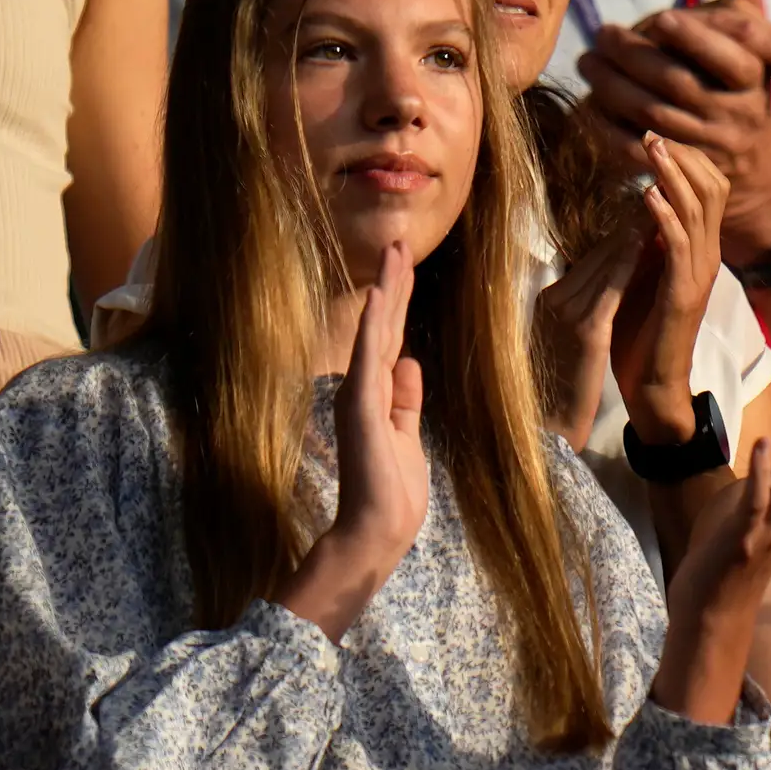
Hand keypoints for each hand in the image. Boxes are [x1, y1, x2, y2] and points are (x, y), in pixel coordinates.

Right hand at [321, 241, 429, 588]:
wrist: (377, 529)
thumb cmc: (393, 490)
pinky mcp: (361, 406)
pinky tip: (380, 295)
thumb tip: (409, 362)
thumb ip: (406, 399)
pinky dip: (374, 325)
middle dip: (394, 282)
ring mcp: (361, 394)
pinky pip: (369, 357)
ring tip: (395, 251)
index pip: (392, 338)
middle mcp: (365, 387)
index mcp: (378, 394)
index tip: (404, 265)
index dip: (399, 301)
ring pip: (377, 331)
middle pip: (385, 325)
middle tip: (399, 240)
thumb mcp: (407, 434)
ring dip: (387, 289)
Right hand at [535, 219, 645, 451]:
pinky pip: (612, 287)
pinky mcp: (586, 331)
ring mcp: (569, 313)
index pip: (592, 257)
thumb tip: (611, 277)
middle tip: (657, 190)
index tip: (646, 206)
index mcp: (552, 299)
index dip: (621, 231)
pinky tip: (648, 240)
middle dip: (630, 222)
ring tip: (658, 202)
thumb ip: (584, 305)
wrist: (550, 423)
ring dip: (633, 229)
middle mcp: (557, 299)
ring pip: (606, 260)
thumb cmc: (561, 383)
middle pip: (599, 252)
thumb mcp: (568, 334)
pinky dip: (629, 260)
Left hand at [575, 0, 770, 263]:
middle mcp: (733, 118)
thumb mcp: (753, 46)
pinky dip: (609, 130)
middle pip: (679, 85)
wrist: (752, 171)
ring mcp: (705, 151)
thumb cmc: (742, 92)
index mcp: (752, 81)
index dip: (695, 38)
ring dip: (613, 89)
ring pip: (654, 118)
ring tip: (587, 62)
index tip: (660, 18)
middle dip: (636, 57)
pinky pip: (638, 153)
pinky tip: (589, 106)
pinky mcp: (677, 176)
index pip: (729, 58)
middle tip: (601, 34)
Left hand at [612, 134, 727, 443]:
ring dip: (673, 175)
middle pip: (711, 188)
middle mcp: (708, 256)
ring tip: (652, 149)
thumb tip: (641, 198)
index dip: (688, 158)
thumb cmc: (643, 331)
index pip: (709, 187)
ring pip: (698, 210)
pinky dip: (664, 216)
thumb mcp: (646, 272)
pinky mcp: (683, 294)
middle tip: (653, 134)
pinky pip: (680, 245)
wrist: (653, 385)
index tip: (656, 136)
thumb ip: (650, 239)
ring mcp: (699, 274)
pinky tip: (647, 195)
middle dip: (683, 157)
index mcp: (702, 249)